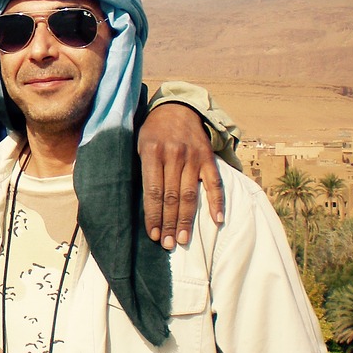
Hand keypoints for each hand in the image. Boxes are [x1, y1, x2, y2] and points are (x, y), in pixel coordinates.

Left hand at [137, 101, 224, 248]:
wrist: (177, 107)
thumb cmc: (152, 131)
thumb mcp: (137, 144)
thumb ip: (139, 169)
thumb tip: (135, 202)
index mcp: (152, 153)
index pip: (152, 192)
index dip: (153, 216)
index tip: (153, 235)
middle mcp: (174, 156)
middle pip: (172, 197)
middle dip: (169, 223)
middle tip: (168, 244)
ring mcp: (193, 157)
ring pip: (190, 195)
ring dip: (186, 220)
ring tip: (183, 239)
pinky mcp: (208, 157)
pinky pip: (214, 183)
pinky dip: (217, 202)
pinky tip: (217, 221)